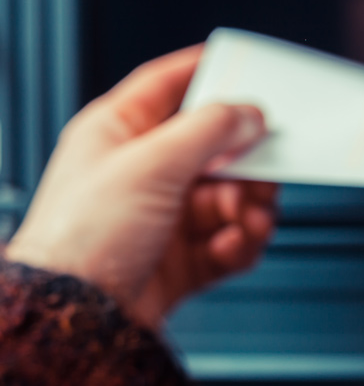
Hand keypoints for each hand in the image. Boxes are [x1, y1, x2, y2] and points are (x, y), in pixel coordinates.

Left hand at [5, 46, 276, 330]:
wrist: (77, 320)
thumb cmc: (82, 239)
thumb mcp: (152, 164)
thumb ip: (209, 130)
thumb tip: (249, 113)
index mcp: (119, 134)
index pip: (167, 86)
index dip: (204, 70)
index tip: (242, 65)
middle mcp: (143, 172)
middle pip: (214, 148)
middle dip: (245, 162)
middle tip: (263, 169)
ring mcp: (164, 217)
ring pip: (229, 197)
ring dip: (249, 207)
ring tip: (250, 218)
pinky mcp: (182, 258)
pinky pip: (229, 240)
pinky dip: (241, 242)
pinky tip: (234, 244)